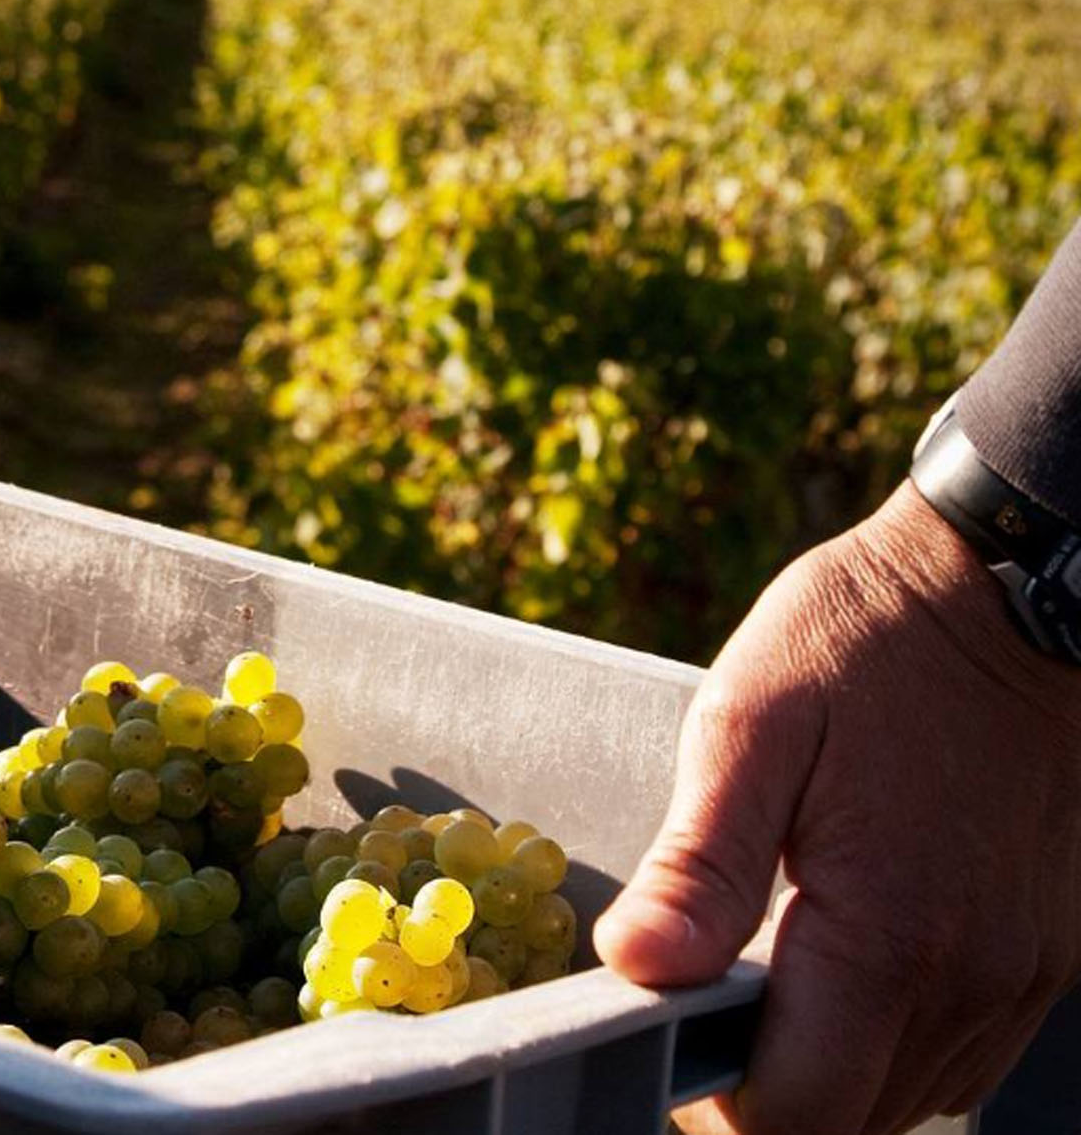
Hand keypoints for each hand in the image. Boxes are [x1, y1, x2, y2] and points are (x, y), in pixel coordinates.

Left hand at [596, 482, 1080, 1133]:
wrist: (1000, 593)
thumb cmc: (862, 645)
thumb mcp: (751, 728)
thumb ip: (698, 863)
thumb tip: (635, 967)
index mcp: (884, 934)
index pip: (795, 1110)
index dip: (715, 1106)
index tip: (662, 1044)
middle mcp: (969, 980)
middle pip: (852, 1119)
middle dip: (763, 1095)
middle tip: (697, 1014)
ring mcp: (1020, 977)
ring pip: (911, 1098)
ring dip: (829, 1073)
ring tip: (761, 987)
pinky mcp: (1046, 958)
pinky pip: (960, 1054)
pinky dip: (891, 1047)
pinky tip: (841, 976)